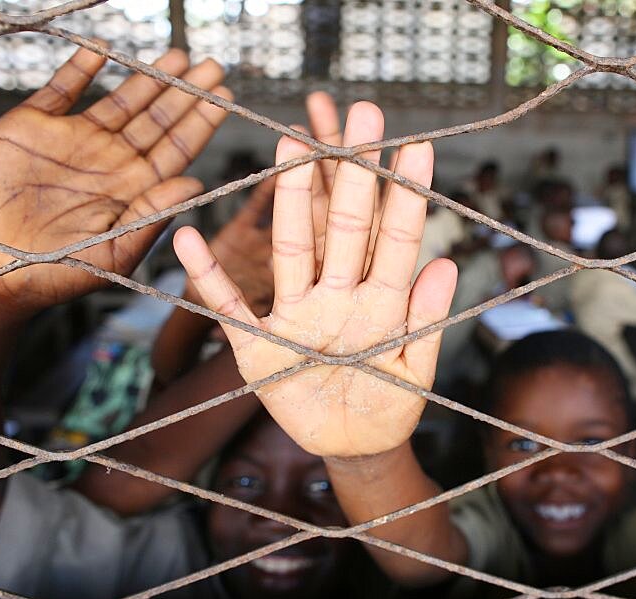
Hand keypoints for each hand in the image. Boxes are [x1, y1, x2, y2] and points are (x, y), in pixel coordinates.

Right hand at [0, 48, 230, 316]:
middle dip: (185, 92)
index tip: (226, 98)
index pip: (177, 149)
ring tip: (178, 54)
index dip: (200, 123)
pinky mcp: (33, 126)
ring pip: (120, 100)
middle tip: (213, 66)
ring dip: (147, 76)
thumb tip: (196, 183)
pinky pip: (61, 89)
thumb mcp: (113, 252)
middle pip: (157, 119)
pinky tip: (103, 51)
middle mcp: (110, 161)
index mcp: (134, 189)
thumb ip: (152, 215)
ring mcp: (73, 140)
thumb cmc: (56, 274)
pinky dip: (80, 68)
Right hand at [174, 102, 456, 457]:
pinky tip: (189, 240)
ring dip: (292, 202)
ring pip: (292, 251)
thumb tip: (446, 263)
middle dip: (353, 172)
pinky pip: (229, 309)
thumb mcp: (415, 370)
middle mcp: (337, 297)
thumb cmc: (390, 405)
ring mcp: (296, 316)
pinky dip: (207, 279)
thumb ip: (427, 321)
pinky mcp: (259, 348)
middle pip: (344, 228)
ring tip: (290, 146)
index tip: (417, 145)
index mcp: (381, 303)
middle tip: (363, 114)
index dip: (405, 195)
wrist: (355, 446)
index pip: (394, 241)